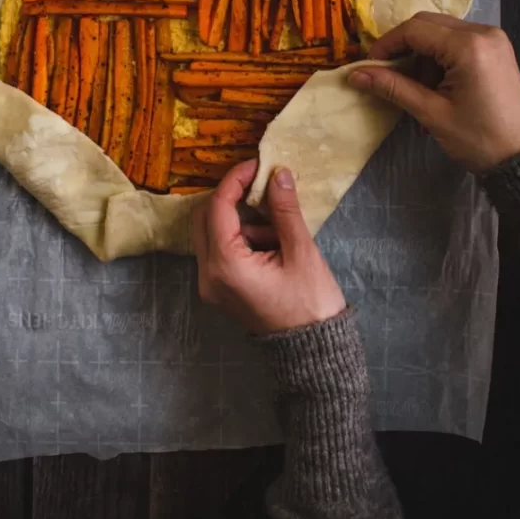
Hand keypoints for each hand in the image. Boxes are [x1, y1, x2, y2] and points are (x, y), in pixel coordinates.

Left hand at [192, 160, 345, 335]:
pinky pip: (221, 251)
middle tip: (263, 187)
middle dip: (233, 198)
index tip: (256, 164)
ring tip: (279, 230)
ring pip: (213, 233)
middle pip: (205, 218)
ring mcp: (211, 285)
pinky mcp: (220, 290)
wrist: (313, 354)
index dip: (235, 180)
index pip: (218, 208)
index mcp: (225, 266)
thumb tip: (277, 173)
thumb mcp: (301, 252)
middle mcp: (208, 276)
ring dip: (241, 220)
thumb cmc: (310, 305)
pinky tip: (273, 244)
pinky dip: (241, 238)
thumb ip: (284, 210)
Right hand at [348, 12, 519, 173]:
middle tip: (386, 74)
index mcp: (468, 46)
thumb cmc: (479, 138)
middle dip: (402, 47)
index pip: (414, 29)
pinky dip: (437, 56)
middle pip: (427, 23)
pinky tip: (433, 83)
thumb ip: (393, 88)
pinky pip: (455, 40)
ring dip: (420, 53)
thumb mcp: (432, 113)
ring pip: (440, 30)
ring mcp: (491, 38)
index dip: (386, 45)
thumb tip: (355, 75)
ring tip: (414, 86)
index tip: (369, 67)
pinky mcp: (494, 48)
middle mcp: (482, 32)